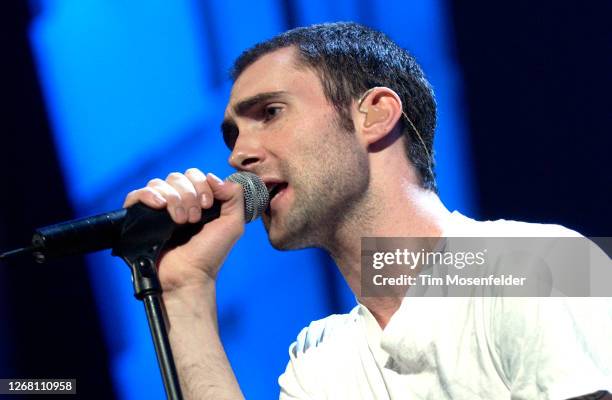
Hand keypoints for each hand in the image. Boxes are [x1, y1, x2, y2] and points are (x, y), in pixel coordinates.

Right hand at [123, 168, 244, 292]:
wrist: (188, 276)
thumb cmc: (209, 254)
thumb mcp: (232, 224)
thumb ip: (234, 196)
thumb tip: (213, 176)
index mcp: (195, 200)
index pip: (194, 175)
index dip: (202, 185)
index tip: (207, 206)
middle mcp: (175, 202)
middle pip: (176, 177)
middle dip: (188, 194)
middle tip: (193, 219)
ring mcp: (156, 210)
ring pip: (158, 184)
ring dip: (174, 199)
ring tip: (180, 222)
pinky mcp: (138, 218)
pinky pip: (136, 194)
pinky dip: (149, 196)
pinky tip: (160, 207)